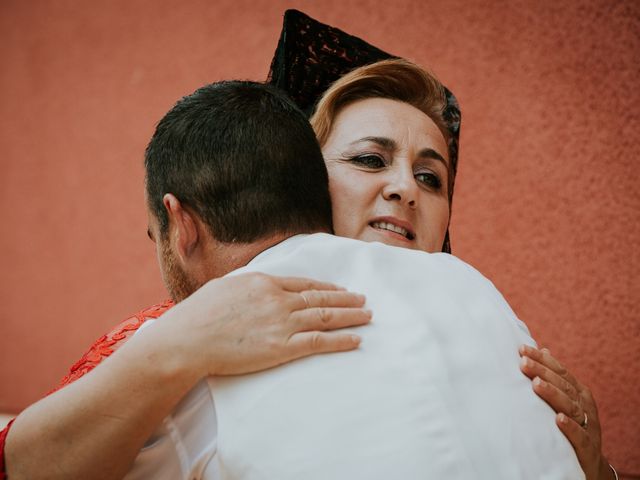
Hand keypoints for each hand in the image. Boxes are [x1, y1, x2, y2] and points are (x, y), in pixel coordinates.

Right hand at [147, 272, 370, 379]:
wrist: (187, 340)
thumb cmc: (198, 314)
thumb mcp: (224, 288)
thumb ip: (246, 287)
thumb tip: (256, 288)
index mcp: (264, 282)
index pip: (303, 284)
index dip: (326, 287)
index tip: (340, 290)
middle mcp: (278, 299)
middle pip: (320, 298)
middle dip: (345, 299)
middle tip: (363, 300)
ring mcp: (281, 323)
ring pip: (325, 317)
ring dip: (350, 316)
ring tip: (367, 315)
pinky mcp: (281, 347)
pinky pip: (319, 342)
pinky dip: (340, 340)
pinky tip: (356, 339)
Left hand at [519, 345, 613, 479]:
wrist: (589, 461)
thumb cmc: (571, 424)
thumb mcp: (565, 399)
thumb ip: (555, 377)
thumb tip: (542, 349)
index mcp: (578, 391)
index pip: (560, 371)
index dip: (542, 359)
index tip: (522, 349)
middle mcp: (584, 405)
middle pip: (563, 385)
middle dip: (543, 372)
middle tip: (523, 363)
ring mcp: (588, 425)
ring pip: (571, 407)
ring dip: (553, 394)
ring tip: (536, 384)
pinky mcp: (587, 447)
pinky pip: (580, 436)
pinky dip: (570, 427)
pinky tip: (558, 419)